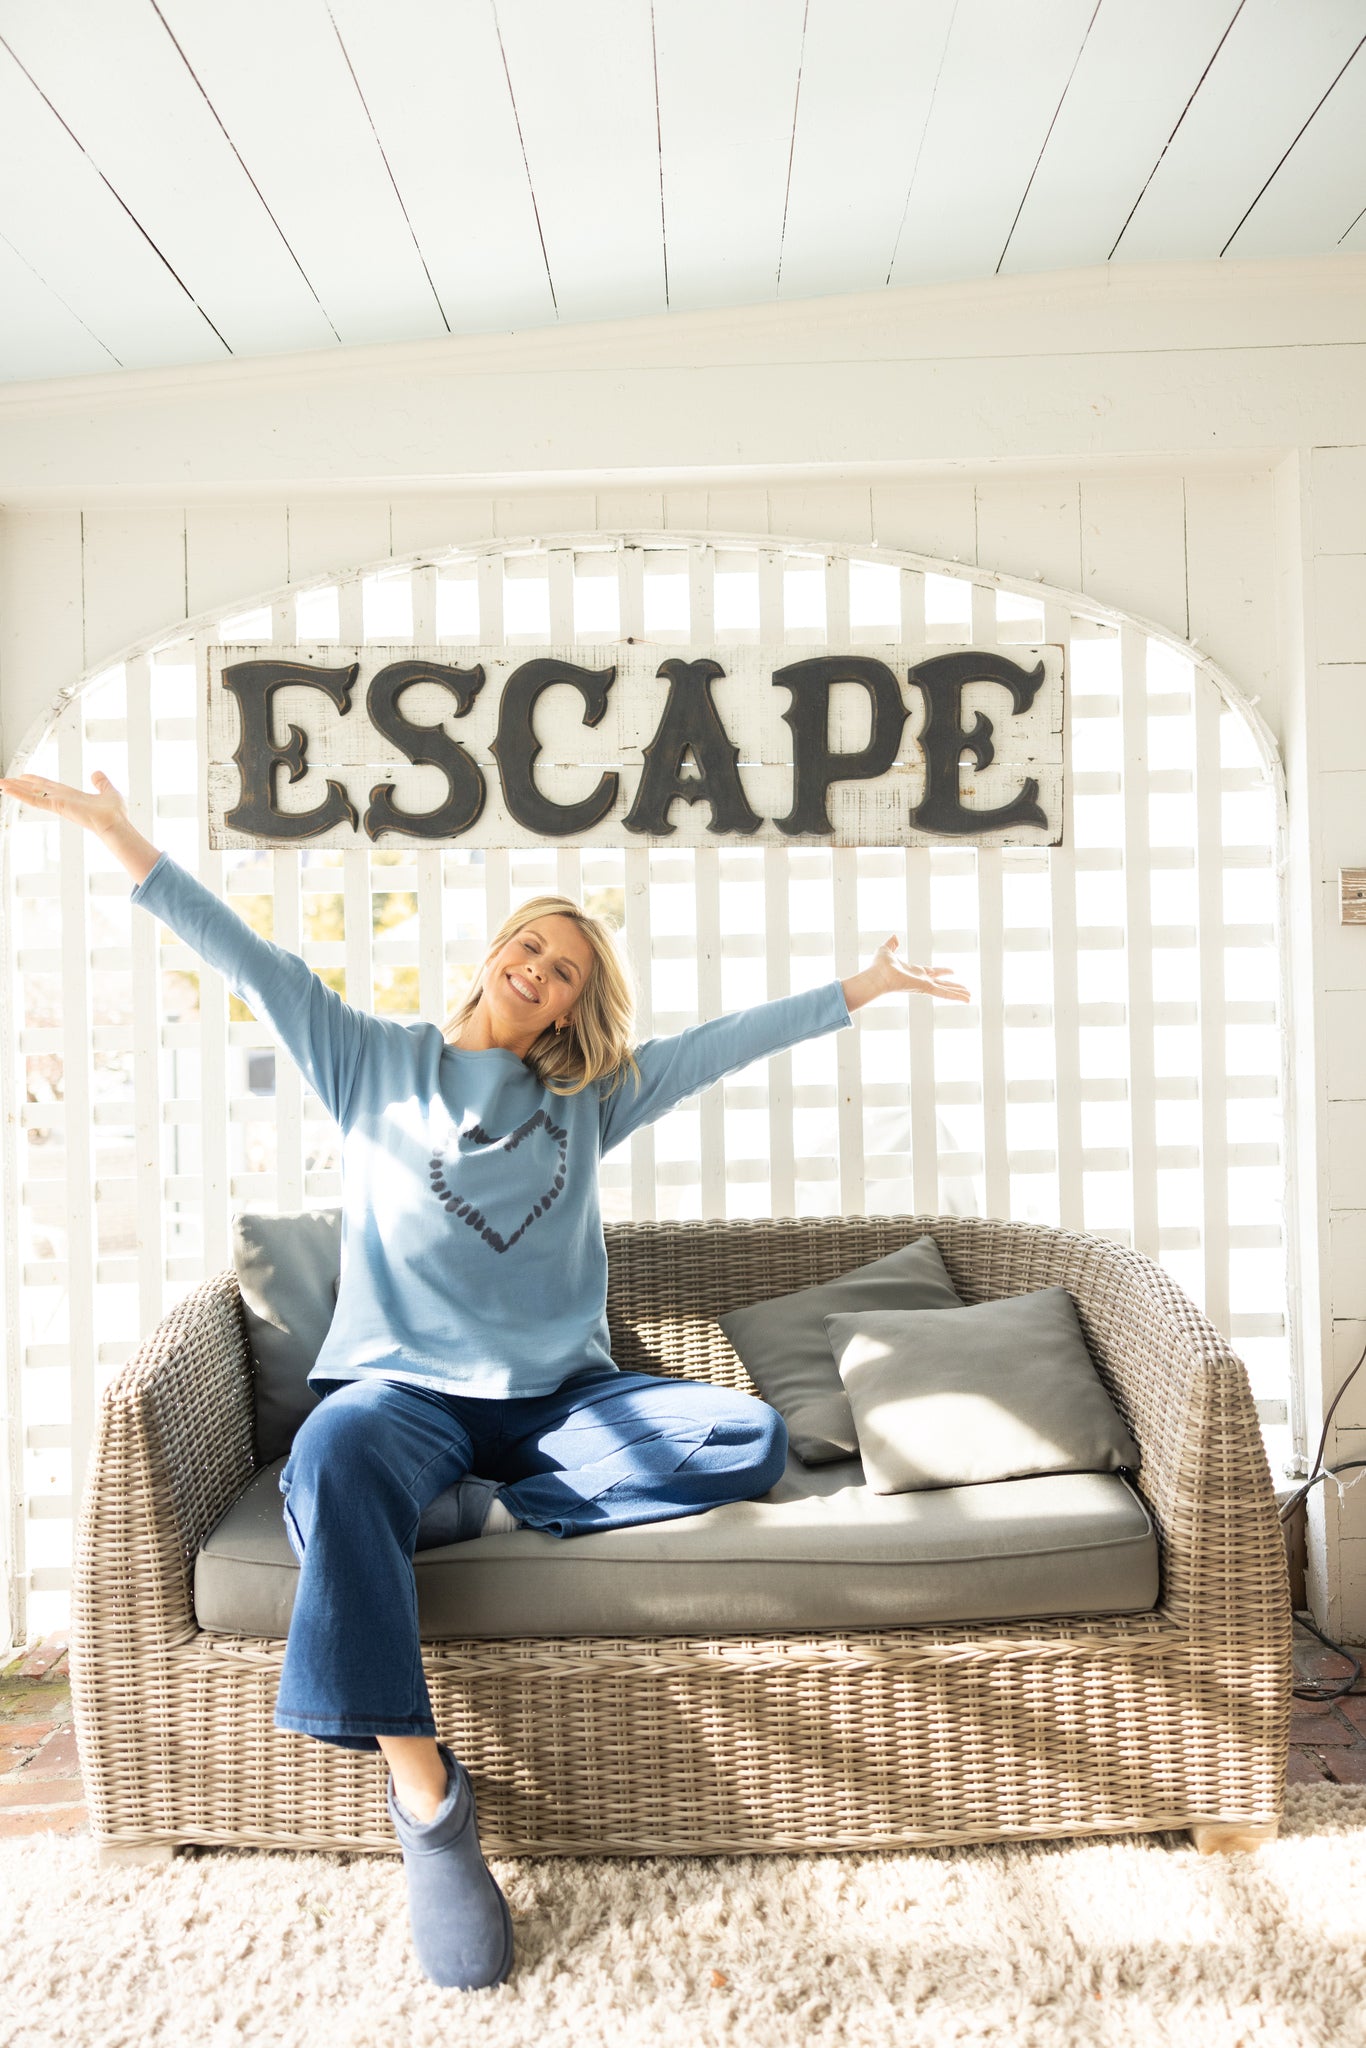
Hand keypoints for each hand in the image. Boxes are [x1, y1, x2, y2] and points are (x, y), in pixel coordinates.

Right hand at [0, 768, 128, 837]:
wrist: (117, 824)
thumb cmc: (115, 814)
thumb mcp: (108, 791)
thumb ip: (101, 782)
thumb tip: (96, 773)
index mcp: (72, 796)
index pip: (49, 787)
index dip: (36, 781)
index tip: (25, 776)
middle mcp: (62, 800)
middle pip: (37, 789)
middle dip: (20, 785)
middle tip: (5, 781)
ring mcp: (58, 804)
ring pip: (32, 794)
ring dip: (16, 789)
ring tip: (0, 784)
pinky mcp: (57, 806)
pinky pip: (35, 799)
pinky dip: (20, 794)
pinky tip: (7, 789)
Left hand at [871, 935, 971, 1004]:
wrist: (876, 975)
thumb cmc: (878, 966)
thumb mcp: (886, 950)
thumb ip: (892, 944)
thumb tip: (894, 937)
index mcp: (914, 972)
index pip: (932, 972)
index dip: (942, 971)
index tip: (952, 971)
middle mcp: (920, 981)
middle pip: (942, 984)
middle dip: (954, 987)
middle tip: (966, 990)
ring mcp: (923, 986)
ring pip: (945, 990)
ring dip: (958, 993)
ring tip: (970, 997)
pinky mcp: (925, 989)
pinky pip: (943, 993)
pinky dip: (955, 996)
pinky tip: (966, 999)